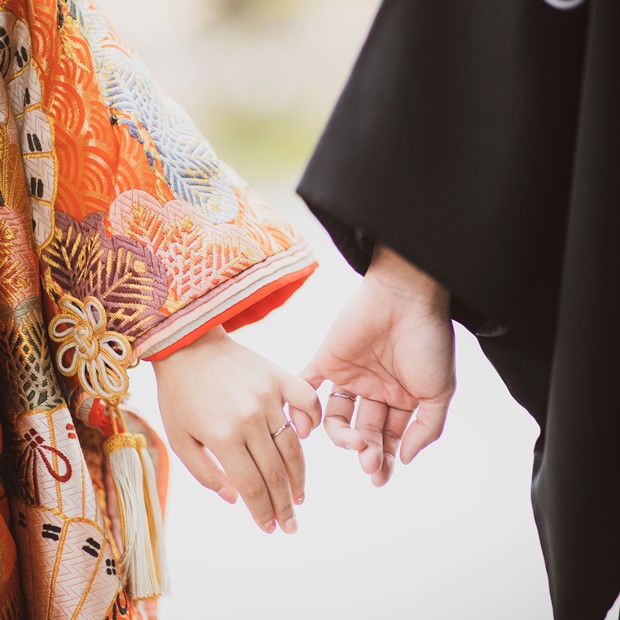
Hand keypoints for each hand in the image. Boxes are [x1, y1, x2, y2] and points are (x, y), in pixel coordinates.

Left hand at [152, 326, 320, 533]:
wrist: (188, 345)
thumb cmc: (180, 395)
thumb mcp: (180, 439)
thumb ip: (206, 474)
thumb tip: (236, 499)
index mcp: (223, 436)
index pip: (252, 486)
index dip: (263, 512)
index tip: (270, 528)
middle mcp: (250, 417)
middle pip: (275, 473)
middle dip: (284, 505)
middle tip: (291, 524)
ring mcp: (268, 396)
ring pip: (293, 446)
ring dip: (299, 476)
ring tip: (300, 495)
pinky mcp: (279, 377)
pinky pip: (307, 402)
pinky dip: (312, 421)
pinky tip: (307, 438)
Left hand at [300, 245, 454, 485]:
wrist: (405, 296)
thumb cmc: (428, 341)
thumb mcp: (439, 391)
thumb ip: (427, 428)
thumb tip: (407, 458)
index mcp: (401, 397)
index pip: (389, 437)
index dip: (385, 459)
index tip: (379, 477)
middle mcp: (375, 389)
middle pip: (364, 431)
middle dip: (366, 451)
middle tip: (369, 461)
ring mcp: (350, 375)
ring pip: (337, 417)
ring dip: (341, 436)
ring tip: (354, 442)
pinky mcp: (328, 359)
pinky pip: (308, 386)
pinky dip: (301, 407)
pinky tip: (305, 427)